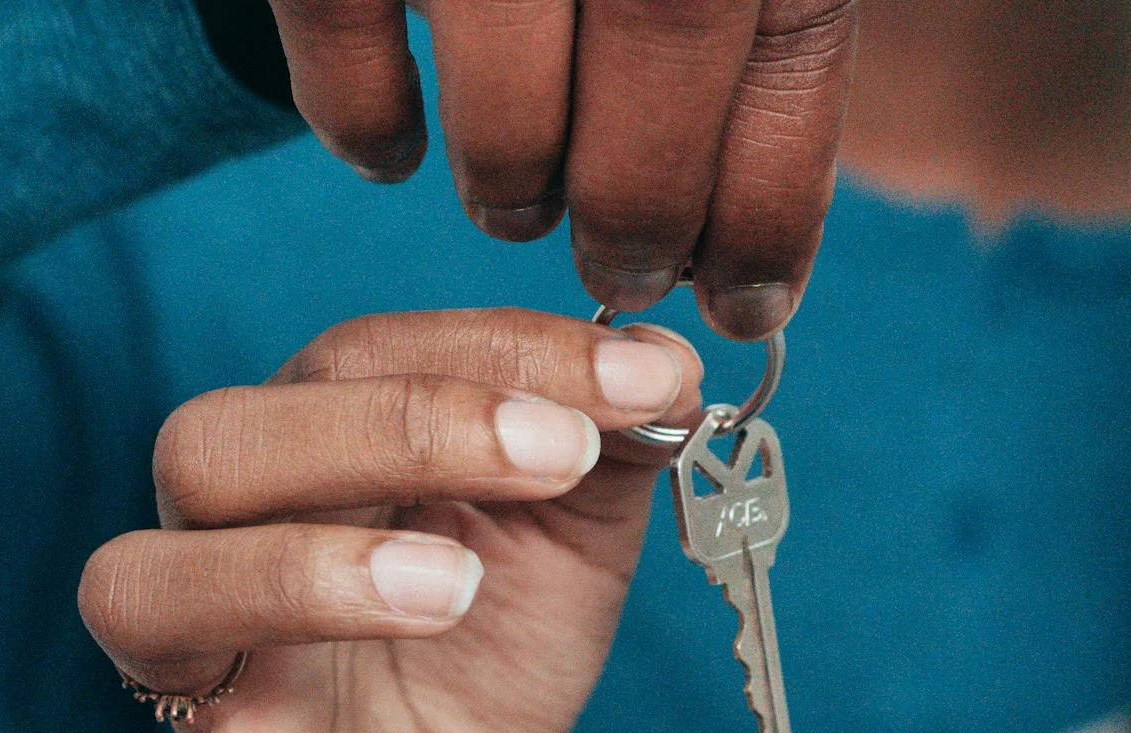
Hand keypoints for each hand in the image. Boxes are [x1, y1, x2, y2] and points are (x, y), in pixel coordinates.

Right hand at [80, 309, 700, 732]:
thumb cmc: (481, 672)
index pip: (350, 360)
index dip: (490, 355)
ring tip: (452, 592)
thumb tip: (665, 357)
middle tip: (549, 458)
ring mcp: (194, 690)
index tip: (637, 384)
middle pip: (212, 446)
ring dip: (299, 576)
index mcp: (306, 467)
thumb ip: (604, 451)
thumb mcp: (564, 549)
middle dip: (386, 432)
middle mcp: (221, 554)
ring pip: (141, 592)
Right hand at [265, 0, 858, 339]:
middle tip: (619, 271)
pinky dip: (363, 116)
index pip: (788, 53)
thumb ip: (750, 17)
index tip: (744, 305)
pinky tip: (390, 153)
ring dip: (513, 183)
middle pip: (662, 62)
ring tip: (516, 206)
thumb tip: (744, 251)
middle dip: (642, 214)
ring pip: (509, 98)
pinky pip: (342, 25)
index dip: (768, 214)